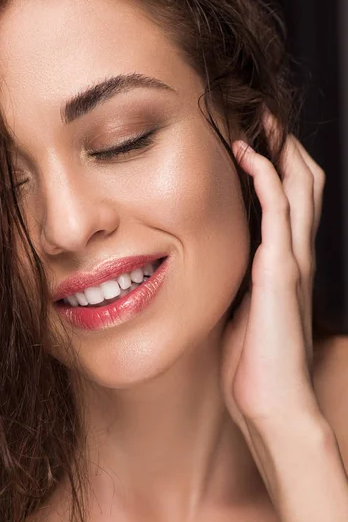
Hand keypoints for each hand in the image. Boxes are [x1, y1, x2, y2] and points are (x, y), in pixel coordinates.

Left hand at [219, 116, 347, 521]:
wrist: (273, 404)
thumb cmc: (255, 364)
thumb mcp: (244, 311)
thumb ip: (239, 283)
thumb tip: (217, 266)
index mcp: (285, 264)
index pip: (292, 203)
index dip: (280, 169)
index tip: (256, 141)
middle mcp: (296, 255)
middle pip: (304, 184)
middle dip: (287, 147)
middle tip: (264, 118)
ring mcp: (292, 260)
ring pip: (299, 187)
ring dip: (281, 150)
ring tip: (260, 121)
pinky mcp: (280, 269)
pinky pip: (277, 210)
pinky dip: (266, 176)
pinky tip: (247, 154)